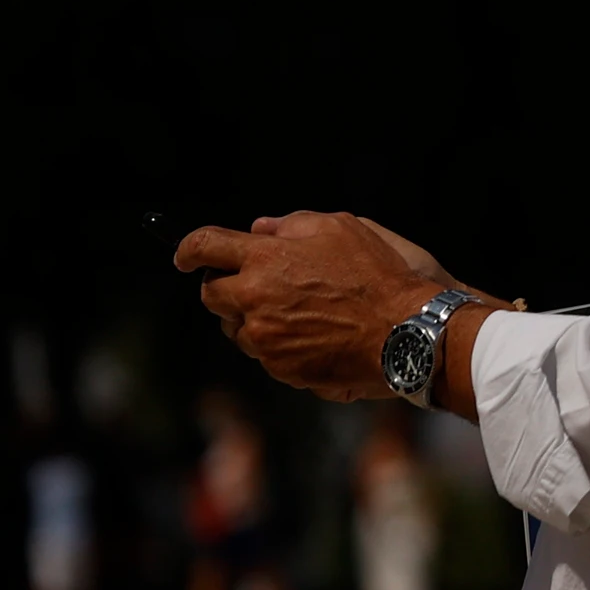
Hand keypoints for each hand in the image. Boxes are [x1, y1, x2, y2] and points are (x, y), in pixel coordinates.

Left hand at [176, 212, 442, 403]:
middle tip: (256, 283)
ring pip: (236, 327)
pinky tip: (312, 332)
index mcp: (264, 259)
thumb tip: (259, 229)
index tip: (185, 256)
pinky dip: (278, 342)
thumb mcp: (341, 227)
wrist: (403, 332)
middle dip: (225, 286)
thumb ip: (292, 223)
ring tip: (297, 311)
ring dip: (253, 317)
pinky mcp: (277, 366)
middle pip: (211, 294)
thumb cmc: (377, 274)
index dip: (187, 248)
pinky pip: (262, 352)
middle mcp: (254, 299)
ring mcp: (263, 337)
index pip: (203, 247)